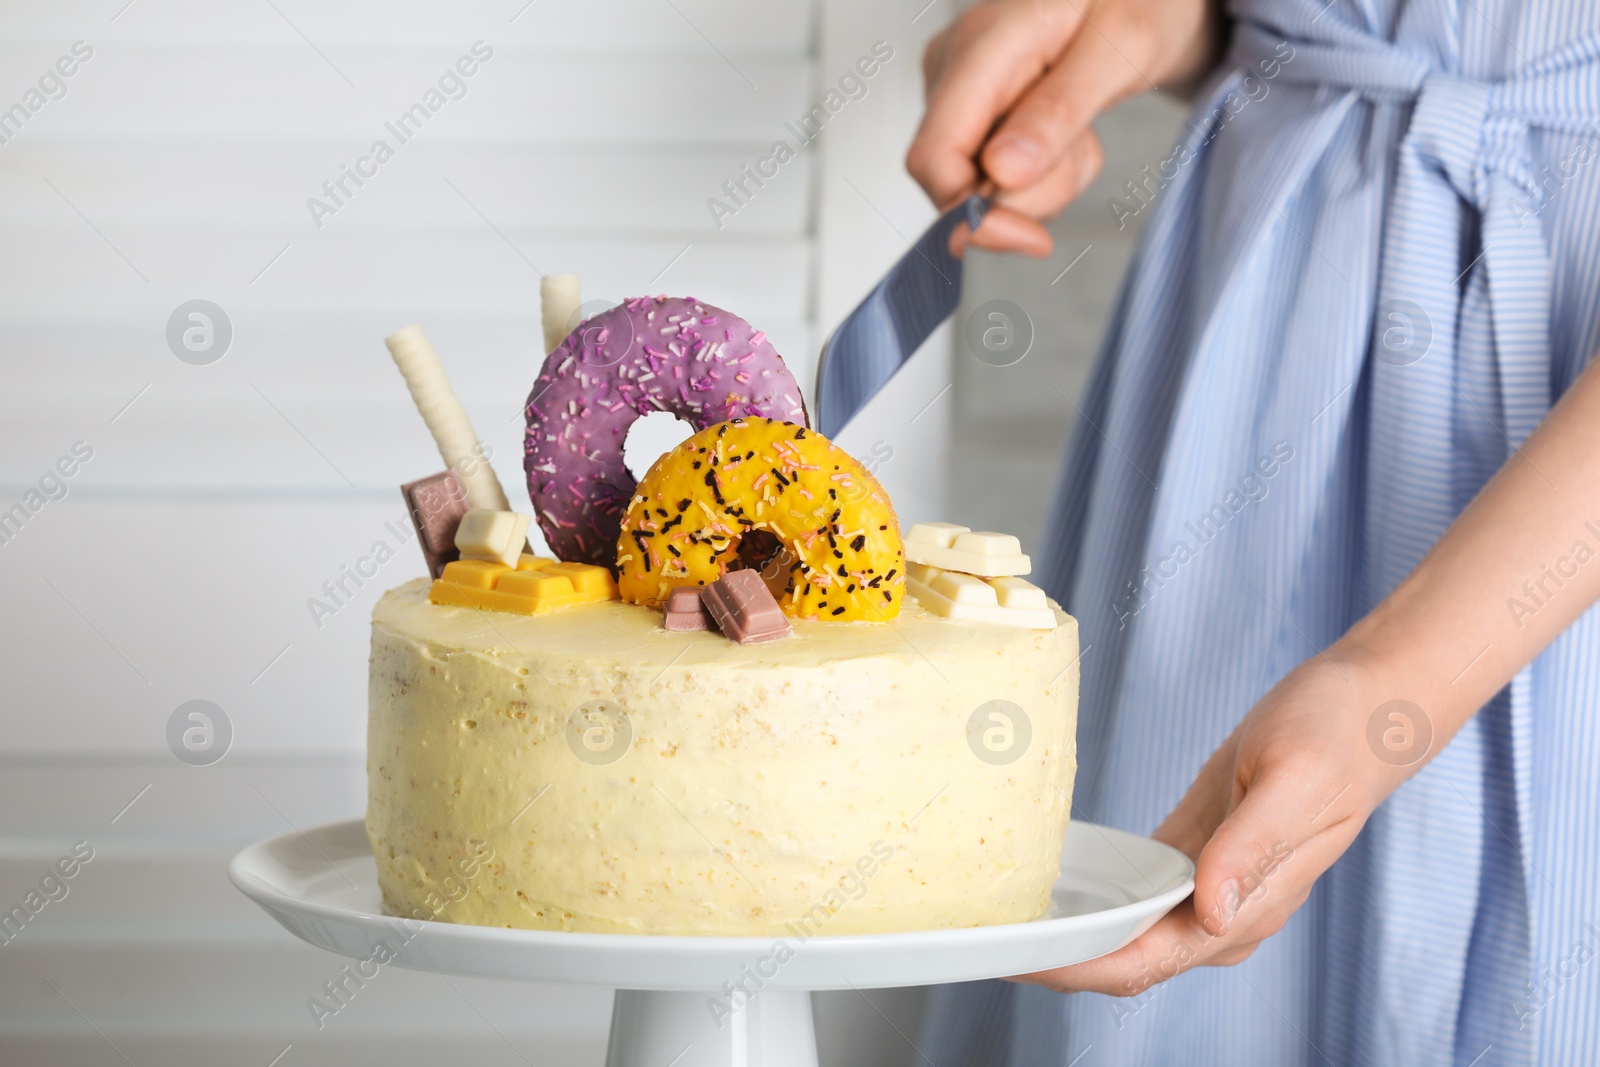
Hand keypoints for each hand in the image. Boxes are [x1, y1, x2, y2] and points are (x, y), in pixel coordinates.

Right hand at [907, 0, 1218, 256]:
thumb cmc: (1140, 1)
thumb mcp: (1121, 51)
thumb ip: (1059, 110)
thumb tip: (1002, 174)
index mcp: (981, 45)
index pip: (934, 157)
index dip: (973, 215)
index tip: (1033, 238)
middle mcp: (952, 67)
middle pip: (957, 181)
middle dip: (1026, 194)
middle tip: (1084, 152)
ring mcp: (957, 90)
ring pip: (979, 185)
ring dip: (1043, 182)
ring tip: (1082, 130)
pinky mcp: (972, 111)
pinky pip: (995, 174)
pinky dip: (1040, 172)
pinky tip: (1066, 130)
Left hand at [1016, 651, 1426, 993]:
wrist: (1367, 705)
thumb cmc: (1339, 736)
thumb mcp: (1294, 780)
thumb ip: (1252, 849)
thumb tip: (1207, 912)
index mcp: (1244, 909)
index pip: (1144, 962)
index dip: (1078, 968)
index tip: (1019, 960)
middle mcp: (1223, 911)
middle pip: (1125, 958)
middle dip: (1057, 961)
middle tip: (982, 939)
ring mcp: (1209, 885)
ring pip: (1126, 931)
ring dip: (1069, 934)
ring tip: (997, 918)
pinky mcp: (1198, 852)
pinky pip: (1138, 892)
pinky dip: (1093, 897)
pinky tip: (1048, 884)